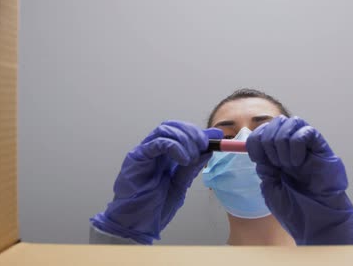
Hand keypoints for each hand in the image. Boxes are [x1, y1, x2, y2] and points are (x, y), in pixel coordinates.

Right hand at [91, 120, 222, 243]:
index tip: (216, 137)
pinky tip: (183, 159)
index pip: (181, 133)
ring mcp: (144, 152)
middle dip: (192, 133)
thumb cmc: (155, 207)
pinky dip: (173, 146)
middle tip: (204, 145)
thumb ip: (192, 167)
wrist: (138, 225)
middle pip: (173, 127)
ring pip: (165, 130)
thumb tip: (208, 151)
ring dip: (184, 139)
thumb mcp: (181, 185)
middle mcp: (154, 151)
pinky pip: (156, 143)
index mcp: (165, 156)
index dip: (198, 132)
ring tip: (192, 157)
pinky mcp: (136, 157)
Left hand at [246, 116, 352, 244]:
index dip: (255, 140)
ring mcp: (307, 146)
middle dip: (268, 140)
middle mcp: (292, 147)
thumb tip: (256, 148)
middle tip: (274, 163)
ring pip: (291, 122)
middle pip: (276, 122)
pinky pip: (306, 131)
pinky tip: (297, 163)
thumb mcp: (270, 186)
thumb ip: (264, 166)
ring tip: (287, 164)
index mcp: (278, 155)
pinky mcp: (321, 147)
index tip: (256, 158)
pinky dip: (296, 145)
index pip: (263, 131)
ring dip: (282, 142)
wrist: (314, 220)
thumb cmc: (295, 207)